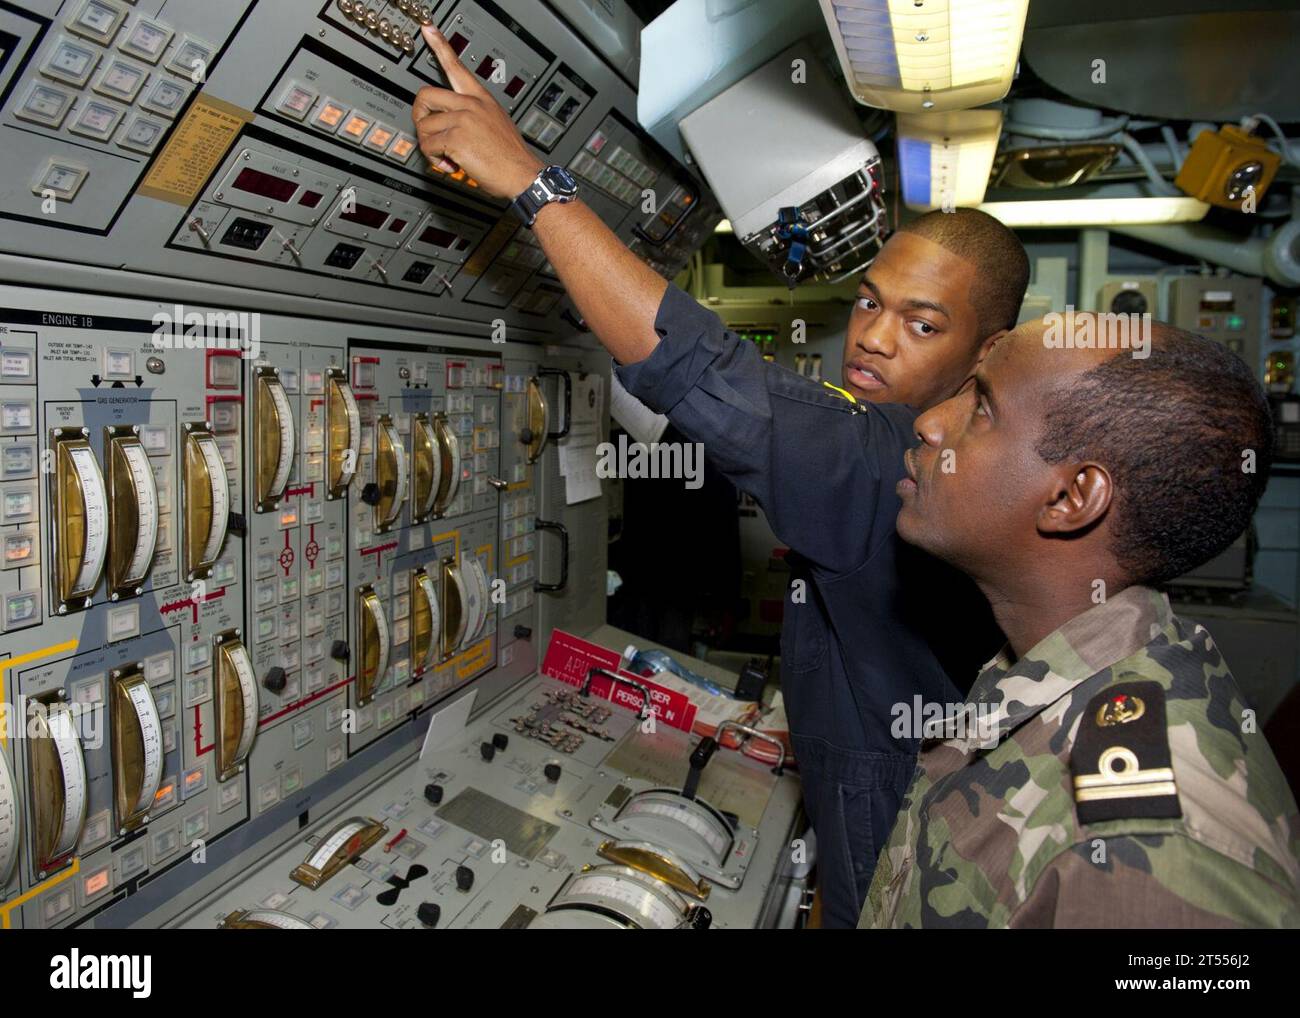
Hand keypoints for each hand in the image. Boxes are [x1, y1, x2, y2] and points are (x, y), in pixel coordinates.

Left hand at [412, 26, 543, 198]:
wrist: (523, 175)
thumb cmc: (511, 157)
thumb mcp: (496, 124)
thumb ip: (472, 117)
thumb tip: (449, 124)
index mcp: (481, 99)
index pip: (457, 67)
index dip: (439, 45)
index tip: (428, 30)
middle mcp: (471, 104)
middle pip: (426, 95)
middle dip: (420, 117)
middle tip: (428, 132)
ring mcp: (463, 119)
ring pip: (424, 127)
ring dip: (430, 146)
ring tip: (448, 156)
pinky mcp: (456, 138)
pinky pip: (429, 146)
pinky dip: (435, 160)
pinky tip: (452, 164)